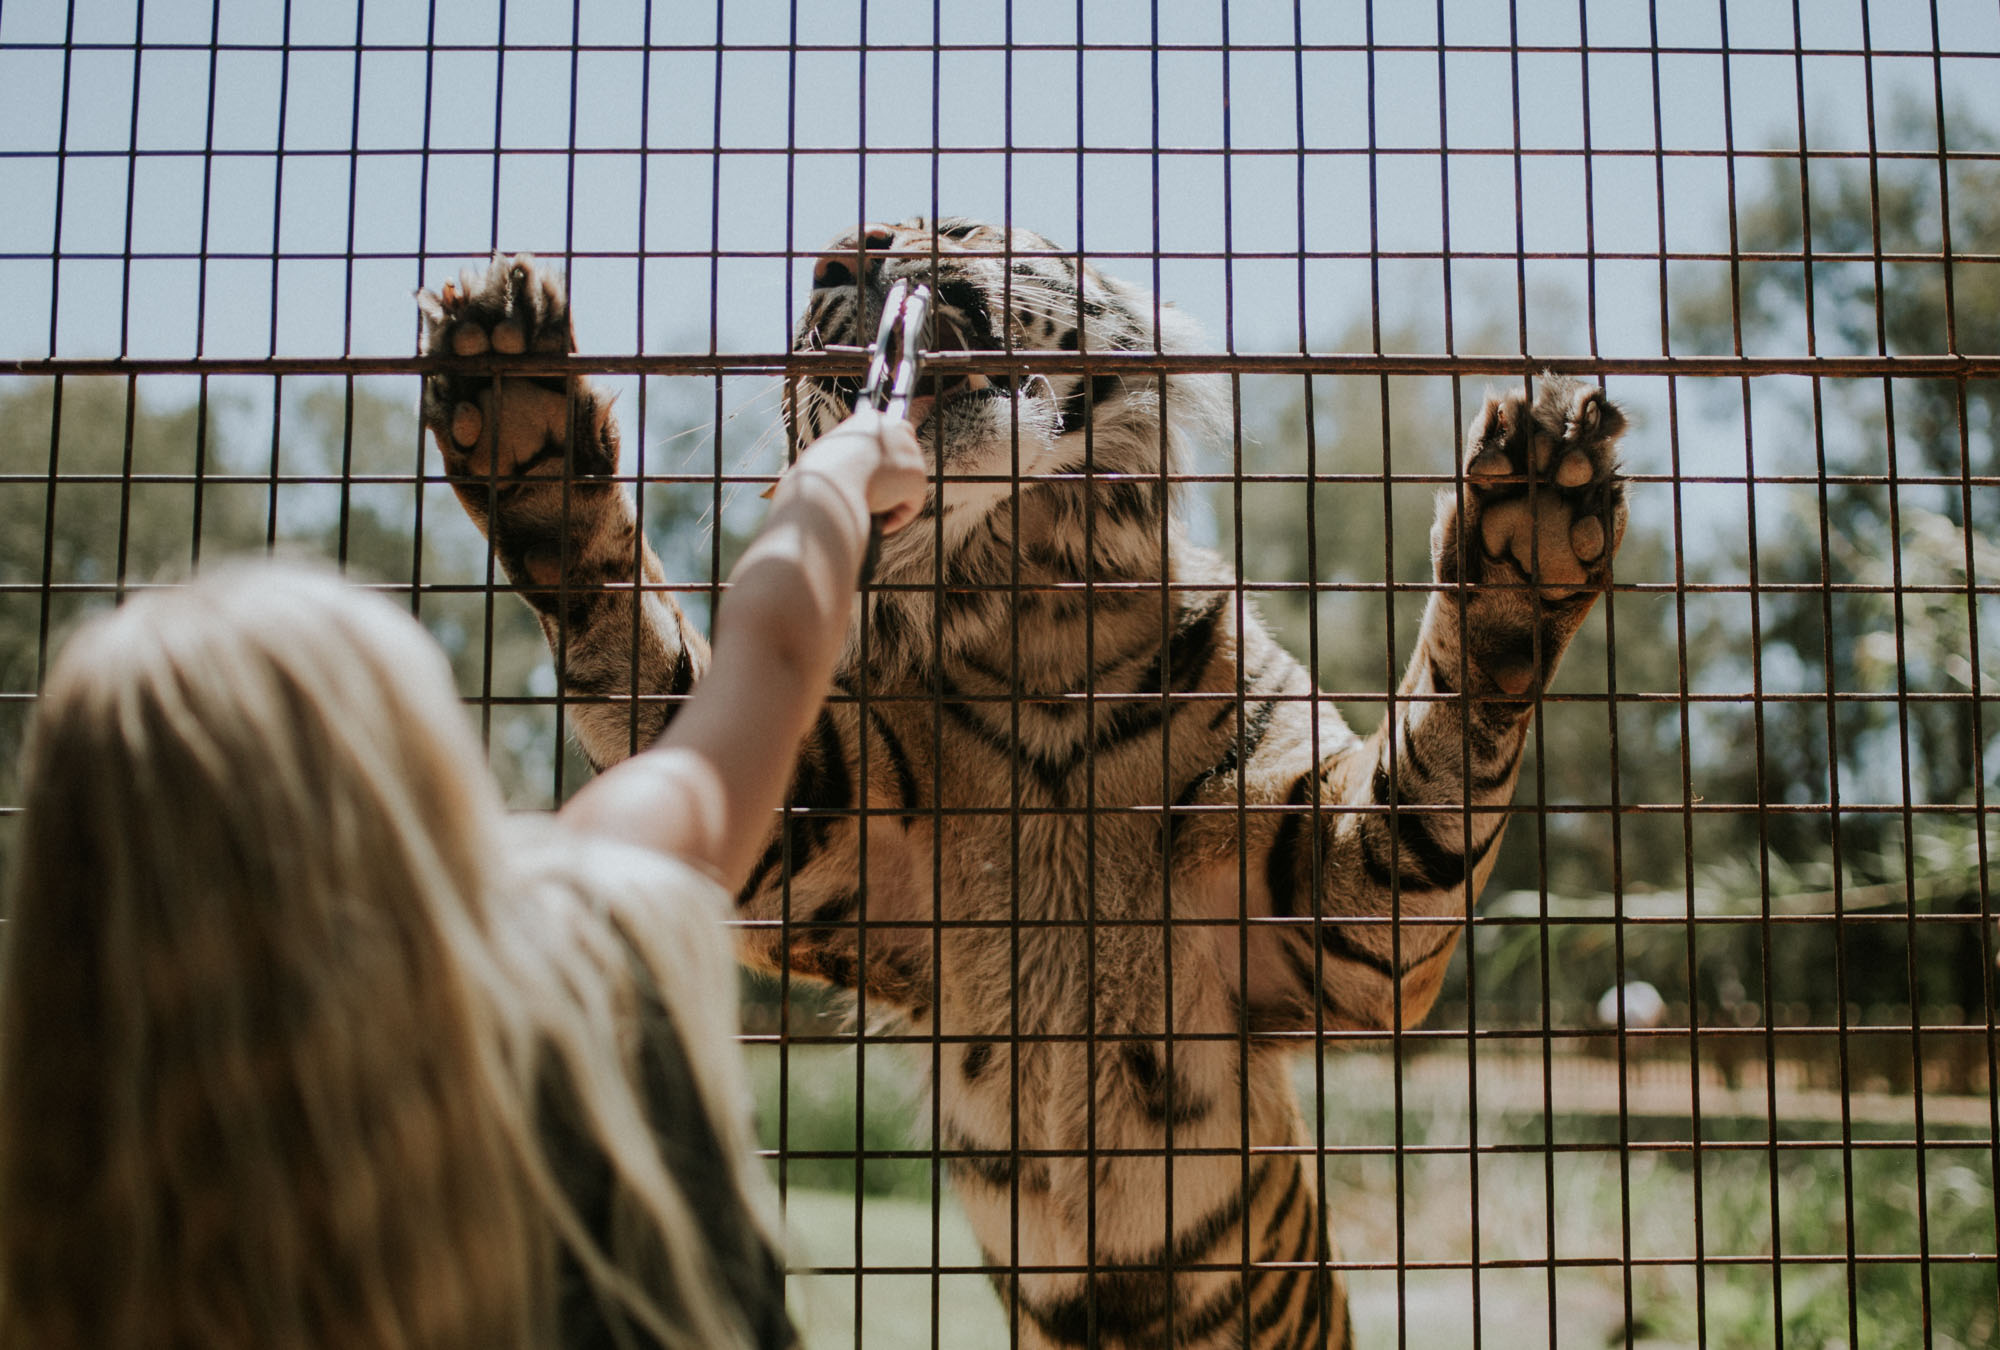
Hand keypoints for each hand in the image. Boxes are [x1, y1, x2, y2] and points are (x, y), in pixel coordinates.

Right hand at [786, 407, 928, 534]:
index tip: (882, 475)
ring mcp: (909, 451)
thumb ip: (846, 459)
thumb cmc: (816, 480)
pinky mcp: (917, 475)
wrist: (826, 489)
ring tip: (871, 514)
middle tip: (882, 500)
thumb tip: (851, 475)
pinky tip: (880, 524)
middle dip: (898, 478)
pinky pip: (911, 505)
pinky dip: (897, 518)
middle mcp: (893, 428)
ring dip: (892, 500)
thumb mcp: (826, 459)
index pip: (893, 430)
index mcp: (869, 419)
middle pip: (908, 454)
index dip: (889, 455)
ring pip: (906, 484)